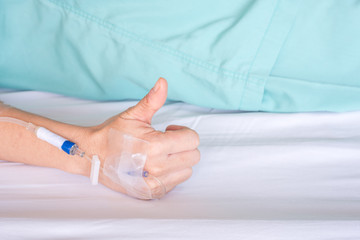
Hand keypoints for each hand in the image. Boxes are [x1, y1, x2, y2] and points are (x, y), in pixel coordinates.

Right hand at [86, 78, 199, 197]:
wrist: (92, 156)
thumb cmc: (112, 134)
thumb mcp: (133, 115)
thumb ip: (152, 100)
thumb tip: (163, 81)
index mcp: (155, 146)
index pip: (193, 140)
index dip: (182, 132)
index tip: (168, 130)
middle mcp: (158, 167)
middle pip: (193, 156)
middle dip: (183, 145)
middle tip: (164, 141)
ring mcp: (155, 183)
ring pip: (187, 170)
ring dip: (178, 160)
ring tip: (159, 154)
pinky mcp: (152, 192)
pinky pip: (176, 183)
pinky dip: (170, 174)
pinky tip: (156, 166)